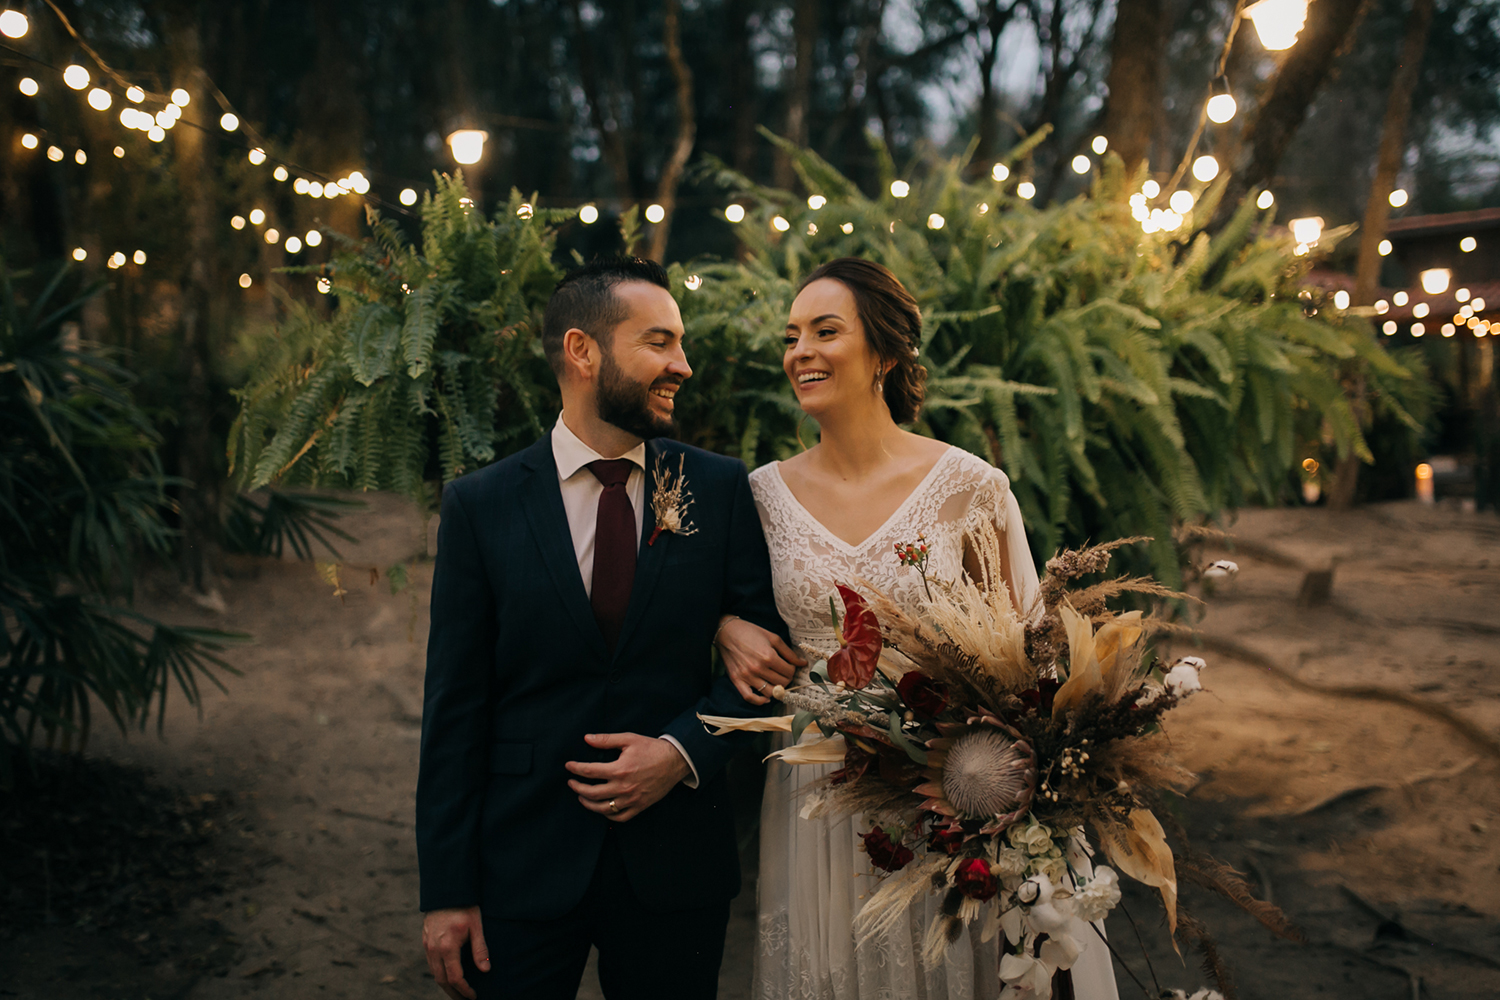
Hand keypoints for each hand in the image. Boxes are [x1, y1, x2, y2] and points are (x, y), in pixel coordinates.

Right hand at [422, 906, 487, 999]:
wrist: (446, 890)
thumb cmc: (465, 906)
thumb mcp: (477, 926)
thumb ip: (480, 949)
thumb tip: (485, 970)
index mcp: (447, 947)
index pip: (454, 978)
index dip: (464, 990)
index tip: (473, 996)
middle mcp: (434, 949)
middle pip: (441, 980)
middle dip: (453, 993)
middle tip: (464, 999)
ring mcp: (428, 945)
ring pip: (434, 972)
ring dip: (445, 984)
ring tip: (457, 991)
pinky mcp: (425, 940)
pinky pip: (431, 963)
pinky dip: (439, 973)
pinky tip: (448, 974)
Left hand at [566, 733, 690, 821]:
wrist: (675, 761)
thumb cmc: (652, 749)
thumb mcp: (629, 739)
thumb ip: (607, 740)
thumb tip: (587, 738)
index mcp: (619, 770)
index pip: (590, 771)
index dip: (576, 768)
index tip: (569, 766)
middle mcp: (623, 787)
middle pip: (592, 793)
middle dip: (577, 788)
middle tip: (571, 783)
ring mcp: (632, 799)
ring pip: (603, 808)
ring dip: (588, 804)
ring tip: (581, 797)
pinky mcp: (640, 806)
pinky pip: (620, 817)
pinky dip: (608, 815)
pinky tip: (602, 809)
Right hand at [717, 617, 804, 704]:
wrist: (727, 632)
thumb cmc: (751, 632)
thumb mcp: (773, 638)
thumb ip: (789, 652)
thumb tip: (803, 663)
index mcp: (768, 656)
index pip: (789, 672)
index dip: (793, 670)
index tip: (790, 666)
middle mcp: (758, 668)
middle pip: (781, 682)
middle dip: (787, 679)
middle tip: (784, 673)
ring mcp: (747, 676)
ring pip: (769, 692)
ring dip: (777, 690)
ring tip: (778, 683)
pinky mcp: (737, 680)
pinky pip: (750, 697)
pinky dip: (759, 701)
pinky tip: (766, 698)